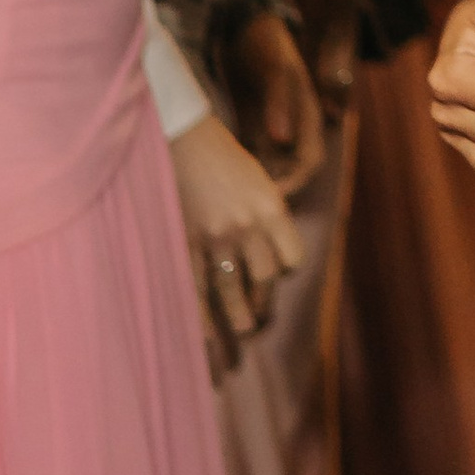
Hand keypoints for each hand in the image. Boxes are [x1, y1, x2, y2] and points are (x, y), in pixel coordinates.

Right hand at [168, 106, 305, 373]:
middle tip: (258, 318)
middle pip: (264, 277)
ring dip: (239, 316)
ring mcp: (215, 236)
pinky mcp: (187, 242)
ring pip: (233, 289)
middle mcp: (247, 225)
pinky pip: (198, 287)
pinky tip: (207, 336)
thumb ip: (268, 214)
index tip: (278, 276)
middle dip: (263, 302)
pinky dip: (203, 315)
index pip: (291, 257)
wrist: (183, 138)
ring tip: (242, 332)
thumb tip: (270, 248)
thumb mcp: (260, 180)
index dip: (286, 270)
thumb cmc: (224, 156)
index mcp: (271, 208)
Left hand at [227, 7, 325, 194]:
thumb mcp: (273, 69)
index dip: (295, 182)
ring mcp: (270, 129)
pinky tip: (214, 178)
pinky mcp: (249, 127)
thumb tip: (282, 138)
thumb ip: (278, 102)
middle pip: (288, 172)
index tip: (271, 197)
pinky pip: (247, 158)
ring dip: (251, 185)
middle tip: (243, 205)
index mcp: (306, 115)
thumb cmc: (264, 44)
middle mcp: (291, 127)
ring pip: (267, 169)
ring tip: (226, 198)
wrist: (243, 26)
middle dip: (271, 191)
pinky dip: (235, 170)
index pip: (309, 162)